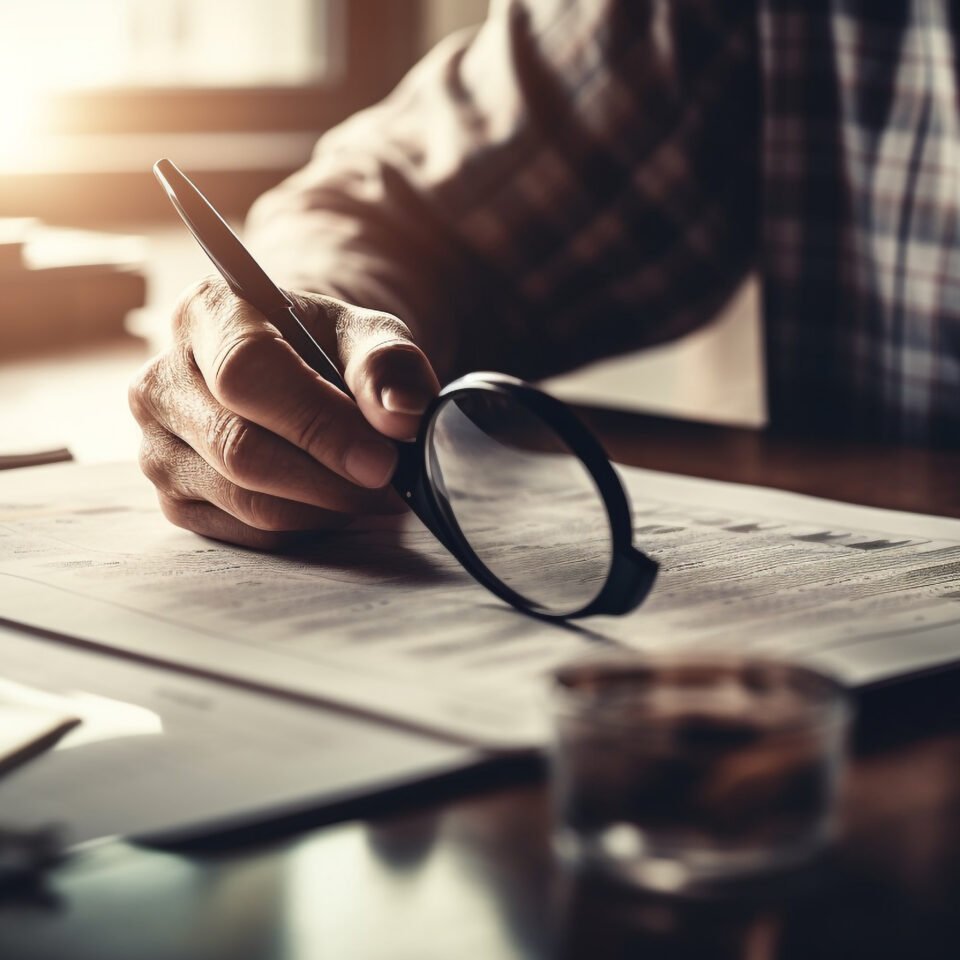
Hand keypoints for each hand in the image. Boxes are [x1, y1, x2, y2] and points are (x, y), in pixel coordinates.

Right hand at [129, 277, 439, 548]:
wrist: (293, 375)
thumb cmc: (326, 349)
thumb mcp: (366, 335)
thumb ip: (388, 363)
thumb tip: (403, 413)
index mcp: (205, 314)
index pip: (245, 372)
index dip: (317, 423)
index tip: (380, 458)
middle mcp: (162, 380)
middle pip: (240, 448)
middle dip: (329, 478)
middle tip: (387, 483)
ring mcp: (156, 446)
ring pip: (245, 500)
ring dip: (323, 506)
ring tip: (369, 489)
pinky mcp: (173, 499)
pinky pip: (245, 534)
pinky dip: (303, 526)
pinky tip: (330, 502)